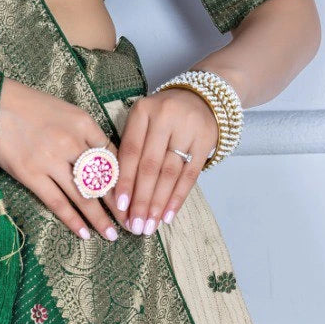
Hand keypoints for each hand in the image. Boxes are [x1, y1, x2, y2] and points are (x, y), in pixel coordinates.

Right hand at [0, 75, 124, 241]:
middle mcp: (71, 141)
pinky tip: (84, 233)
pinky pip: (57, 202)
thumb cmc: (29, 105)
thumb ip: (84, 133)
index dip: (126, 179)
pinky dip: (72, 220)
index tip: (135, 196)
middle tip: (132, 222)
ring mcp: (50, 159)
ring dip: (100, 219)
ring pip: (83, 196)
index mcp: (83, 122)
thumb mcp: (64, 111)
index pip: (113, 155)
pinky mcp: (30, 174)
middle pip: (102, 179)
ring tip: (112, 235)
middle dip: (119, 204)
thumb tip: (103, 161)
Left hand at [111, 87, 218, 235]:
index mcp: (143, 111)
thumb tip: (119, 190)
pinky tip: (168, 215)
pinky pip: (190, 175)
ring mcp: (187, 129)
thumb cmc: (163, 115)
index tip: (119, 206)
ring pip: (170, 173)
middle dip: (141, 199)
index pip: (131, 151)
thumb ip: (132, 146)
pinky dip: (178, 198)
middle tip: (134, 225)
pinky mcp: (206, 141)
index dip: (125, 180)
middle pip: (150, 166)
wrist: (202, 97)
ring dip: (158, 203)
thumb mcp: (143, 119)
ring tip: (149, 226)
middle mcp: (165, 118)